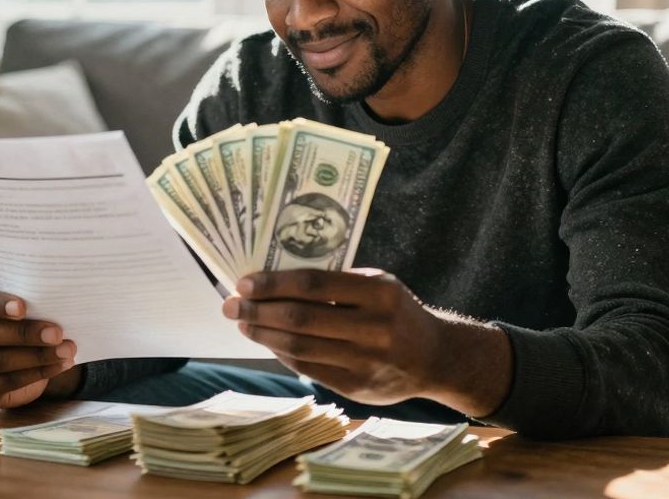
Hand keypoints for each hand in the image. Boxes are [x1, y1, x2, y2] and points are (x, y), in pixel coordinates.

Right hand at [0, 283, 81, 408]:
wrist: (11, 351)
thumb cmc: (12, 317)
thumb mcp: (13, 304)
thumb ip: (23, 301)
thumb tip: (54, 302)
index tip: (23, 308)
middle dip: (24, 334)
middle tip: (56, 333)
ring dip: (36, 357)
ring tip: (66, 350)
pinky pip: (5, 383)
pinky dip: (36, 374)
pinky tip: (58, 366)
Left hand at [223, 268, 511, 415]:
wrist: (436, 357)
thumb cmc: (396, 312)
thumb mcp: (379, 285)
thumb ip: (338, 284)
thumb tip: (276, 282)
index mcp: (379, 292)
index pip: (313, 284)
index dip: (274, 284)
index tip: (245, 282)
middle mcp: (374, 328)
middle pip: (301, 318)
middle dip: (258, 311)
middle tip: (232, 305)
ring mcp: (365, 361)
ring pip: (300, 347)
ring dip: (264, 335)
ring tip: (244, 324)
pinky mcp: (356, 387)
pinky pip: (309, 368)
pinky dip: (283, 353)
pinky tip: (268, 342)